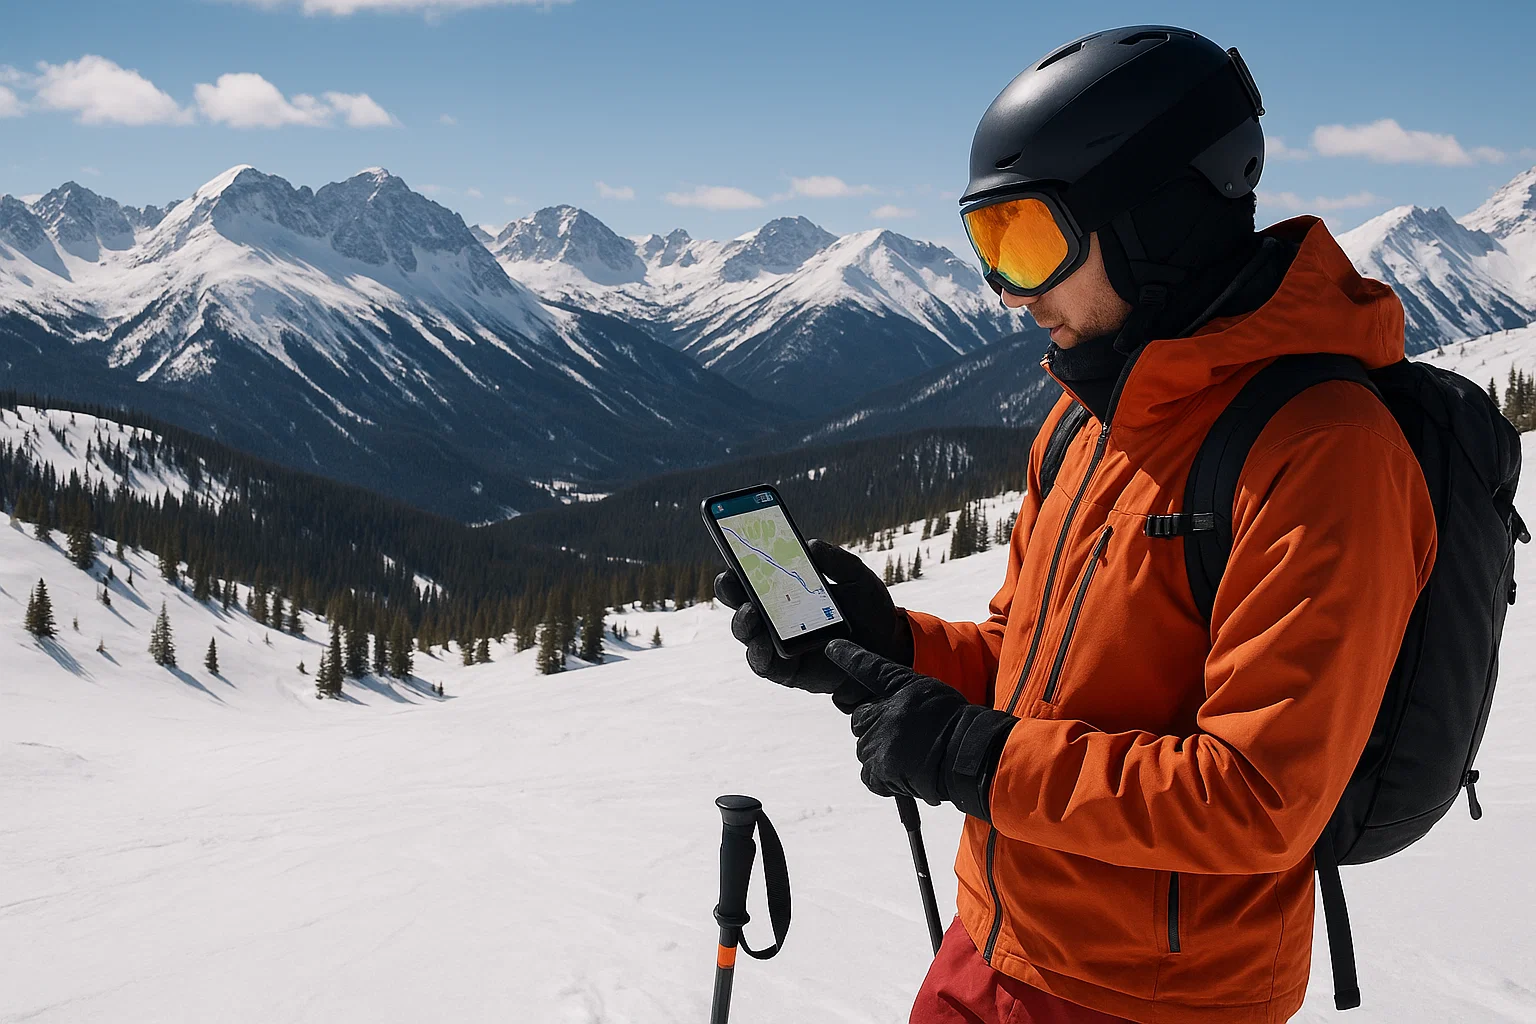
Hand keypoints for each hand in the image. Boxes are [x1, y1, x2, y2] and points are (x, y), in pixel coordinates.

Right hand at [714, 539, 913, 709]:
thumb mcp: (858, 579)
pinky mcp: (784, 669)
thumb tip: (811, 545)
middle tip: (731, 580)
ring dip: (742, 621)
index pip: (755, 571)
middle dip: (729, 588)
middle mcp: (774, 613)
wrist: (887, 651)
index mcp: (786, 587)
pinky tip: (763, 644)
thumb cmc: (869, 611)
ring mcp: (776, 642)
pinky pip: (762, 663)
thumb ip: (837, 561)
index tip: (734, 547)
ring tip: (751, 612)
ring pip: (745, 631)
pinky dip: (758, 653)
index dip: (739, 559)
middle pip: (739, 599)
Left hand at [824, 640, 1015, 819]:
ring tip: (912, 758)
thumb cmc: (959, 725)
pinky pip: (869, 774)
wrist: (971, 755)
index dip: (849, 656)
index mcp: (902, 687)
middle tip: (906, 739)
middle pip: (861, 719)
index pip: (869, 667)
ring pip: (865, 748)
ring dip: (881, 754)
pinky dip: (882, 778)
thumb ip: (905, 699)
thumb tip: (886, 712)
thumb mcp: (933, 695)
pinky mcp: (881, 768)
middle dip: (876, 728)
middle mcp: (886, 711)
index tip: (832, 647)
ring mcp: (881, 740)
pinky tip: (904, 774)